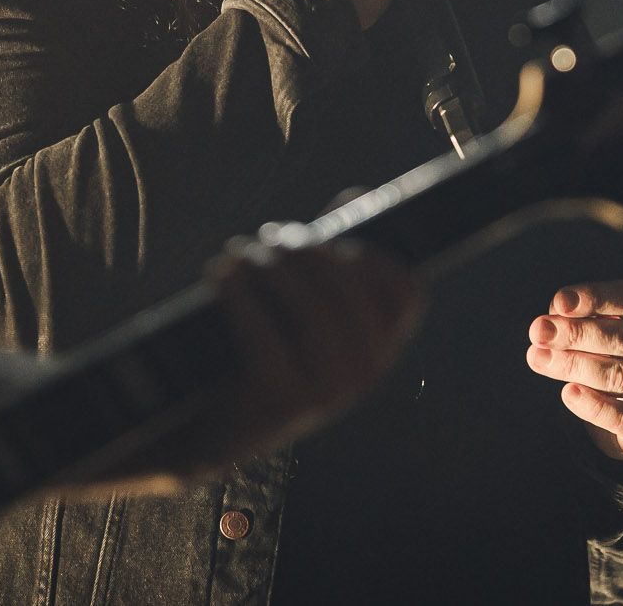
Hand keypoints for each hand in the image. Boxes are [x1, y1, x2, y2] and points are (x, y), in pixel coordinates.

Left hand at [200, 240, 424, 459]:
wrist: (215, 429)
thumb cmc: (269, 350)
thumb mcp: (310, 310)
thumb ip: (335, 255)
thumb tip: (356, 194)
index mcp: (383, 350)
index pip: (407, 289)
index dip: (370, 253)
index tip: (332, 241)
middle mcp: (366, 373)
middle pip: (348, 285)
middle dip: (306, 248)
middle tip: (271, 236)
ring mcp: (327, 390)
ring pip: (308, 304)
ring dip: (271, 265)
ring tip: (243, 252)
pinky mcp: (280, 399)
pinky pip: (263, 329)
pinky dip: (240, 292)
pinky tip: (222, 272)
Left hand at [525, 279, 622, 459]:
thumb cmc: (614, 348)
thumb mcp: (603, 320)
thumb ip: (580, 314)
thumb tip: (554, 317)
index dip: (596, 299)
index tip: (559, 303)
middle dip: (577, 333)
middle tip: (538, 331)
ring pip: (622, 375)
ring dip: (575, 365)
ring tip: (538, 358)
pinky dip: (594, 406)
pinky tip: (568, 393)